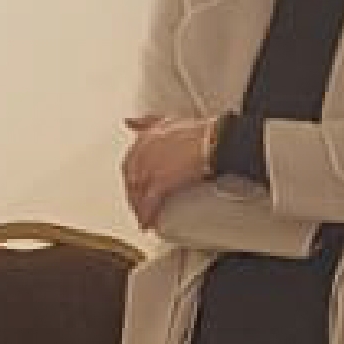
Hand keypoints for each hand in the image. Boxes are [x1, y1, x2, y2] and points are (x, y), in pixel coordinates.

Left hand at [122, 114, 214, 231]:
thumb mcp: (167, 120)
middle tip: (138, 207)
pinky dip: (147, 214)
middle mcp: (142, 153)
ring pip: (137, 193)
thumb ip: (146, 122)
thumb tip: (128, 122)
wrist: (214, 140)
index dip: (131, 179)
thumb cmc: (199, 131)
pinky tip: (148, 223)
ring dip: (138, 208)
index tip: (134, 188)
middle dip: (132, 196)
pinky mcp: (160, 182)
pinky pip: (149, 202)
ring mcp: (150, 169)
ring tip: (143, 219)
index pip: (129, 163)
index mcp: (143, 139)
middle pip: (131, 181)